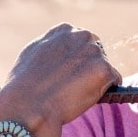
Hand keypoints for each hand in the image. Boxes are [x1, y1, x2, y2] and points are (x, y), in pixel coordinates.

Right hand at [0, 23, 122, 136]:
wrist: (27, 106)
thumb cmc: (23, 86)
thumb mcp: (33, 54)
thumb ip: (51, 46)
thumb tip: (61, 50)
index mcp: (64, 30)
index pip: (81, 41)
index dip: (76, 60)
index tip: (68, 74)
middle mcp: (81, 35)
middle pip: (96, 52)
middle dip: (89, 68)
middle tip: (74, 87)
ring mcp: (94, 52)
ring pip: (104, 68)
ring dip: (96, 81)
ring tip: (74, 94)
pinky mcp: (104, 70)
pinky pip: (114, 81)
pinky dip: (105, 92)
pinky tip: (86, 99)